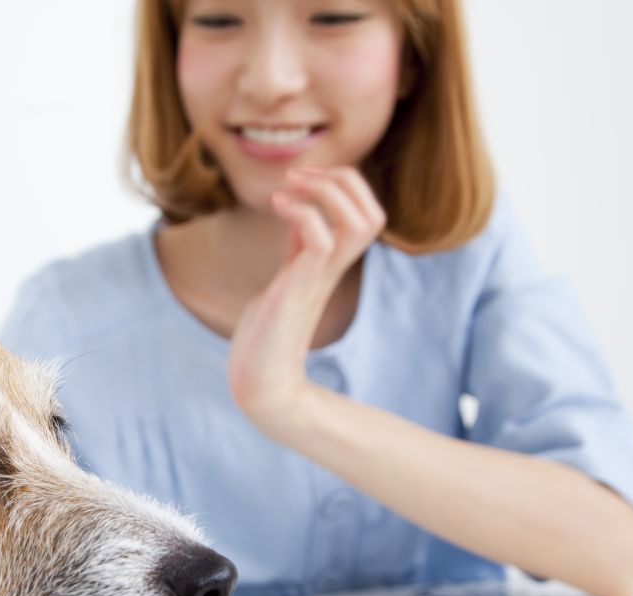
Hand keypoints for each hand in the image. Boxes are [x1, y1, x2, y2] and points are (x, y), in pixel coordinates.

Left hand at [227, 165, 385, 438]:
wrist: (259, 381)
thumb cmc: (266, 335)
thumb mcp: (284, 275)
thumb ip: (295, 245)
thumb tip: (296, 209)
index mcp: (331, 265)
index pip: (367, 213)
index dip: (344, 184)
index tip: (303, 178)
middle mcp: (332, 270)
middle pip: (373, 213)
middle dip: (343, 179)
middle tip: (300, 176)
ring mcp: (319, 279)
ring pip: (359, 222)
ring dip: (326, 190)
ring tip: (289, 189)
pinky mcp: (300, 289)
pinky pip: (321, 238)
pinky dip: (301, 211)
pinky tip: (275, 207)